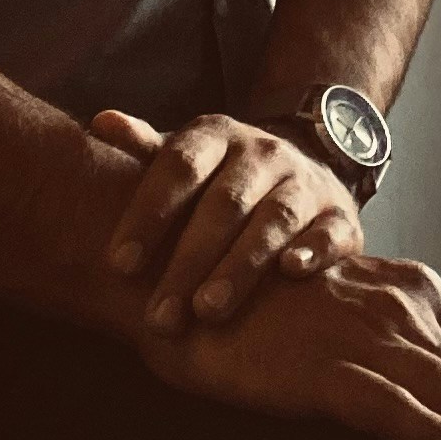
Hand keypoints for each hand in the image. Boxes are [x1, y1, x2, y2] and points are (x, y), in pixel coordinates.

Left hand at [88, 107, 365, 333]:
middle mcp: (262, 154)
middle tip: (159, 317)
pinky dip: (313, 250)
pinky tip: (291, 271)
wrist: (303, 167)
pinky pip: (329, 231)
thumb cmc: (221, 179)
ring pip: (274, 219)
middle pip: (224, 204)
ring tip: (209, 311)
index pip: (179, 168)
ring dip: (241, 265)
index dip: (148, 215)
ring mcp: (303, 183)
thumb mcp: (184, 157)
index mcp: (216, 136)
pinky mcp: (339, 216)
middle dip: (188, 261)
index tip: (118, 265)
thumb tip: (101, 122)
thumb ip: (144, 148)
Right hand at [139, 244, 440, 439]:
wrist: (186, 280)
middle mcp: (399, 309)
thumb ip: (374, 337)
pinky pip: (395, 411)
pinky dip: (438, 437)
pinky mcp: (329, 371)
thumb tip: (408, 378)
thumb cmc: (253, 303)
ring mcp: (366, 339)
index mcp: (406, 290)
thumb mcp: (330, 314)